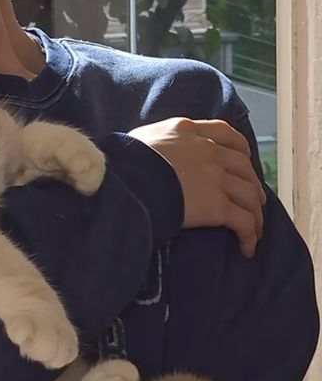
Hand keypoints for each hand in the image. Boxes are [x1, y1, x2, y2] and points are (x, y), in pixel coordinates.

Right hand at [129, 117, 265, 257]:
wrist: (126, 181)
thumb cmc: (123, 163)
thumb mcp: (141, 140)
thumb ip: (159, 142)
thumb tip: (154, 153)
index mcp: (188, 131)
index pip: (225, 133)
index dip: (241, 149)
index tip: (244, 160)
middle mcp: (208, 150)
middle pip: (243, 166)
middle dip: (253, 183)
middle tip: (254, 199)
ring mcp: (215, 177)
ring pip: (249, 194)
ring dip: (256, 212)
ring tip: (255, 229)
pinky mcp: (217, 206)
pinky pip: (243, 221)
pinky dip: (249, 235)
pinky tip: (247, 248)